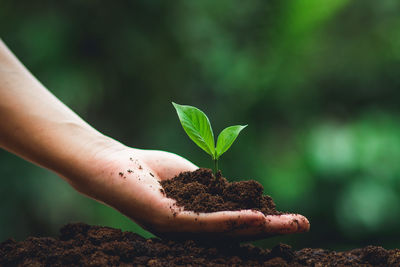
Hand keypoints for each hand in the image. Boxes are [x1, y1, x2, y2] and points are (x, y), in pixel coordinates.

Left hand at [70, 144, 309, 240]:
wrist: (112, 165)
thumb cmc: (148, 170)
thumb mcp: (191, 179)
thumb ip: (212, 189)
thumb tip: (238, 194)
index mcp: (197, 221)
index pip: (236, 223)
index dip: (265, 220)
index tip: (292, 216)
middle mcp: (191, 232)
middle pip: (238, 231)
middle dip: (272, 228)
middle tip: (304, 225)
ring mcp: (180, 230)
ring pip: (227, 231)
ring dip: (261, 227)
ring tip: (291, 224)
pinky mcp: (168, 222)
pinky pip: (204, 224)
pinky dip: (232, 221)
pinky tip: (255, 218)